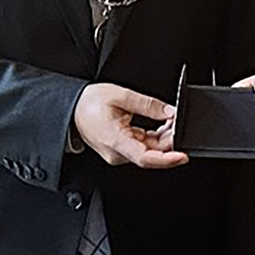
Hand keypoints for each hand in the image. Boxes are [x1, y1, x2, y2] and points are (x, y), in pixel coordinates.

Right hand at [71, 83, 187, 168]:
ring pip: (149, 151)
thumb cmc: (88, 103)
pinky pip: (143, 147)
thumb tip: (170, 112)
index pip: (146, 158)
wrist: (71, 108)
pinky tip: (161, 126)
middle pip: (151, 154)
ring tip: (170, 121)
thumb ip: (148, 105)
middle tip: (179, 124)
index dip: (167, 159)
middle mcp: (117, 153)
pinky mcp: (121, 149)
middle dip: (170, 141)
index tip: (182, 155)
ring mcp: (119, 153)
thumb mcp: (120, 95)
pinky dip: (154, 138)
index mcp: (115, 141)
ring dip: (163, 138)